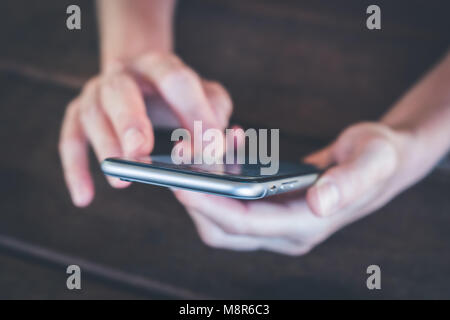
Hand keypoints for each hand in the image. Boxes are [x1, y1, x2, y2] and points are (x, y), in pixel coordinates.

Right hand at [59, 52, 232, 206]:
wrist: (140, 79)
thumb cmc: (178, 97)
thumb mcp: (205, 96)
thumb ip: (216, 114)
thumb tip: (221, 146)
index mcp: (160, 65)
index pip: (176, 80)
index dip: (193, 113)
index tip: (208, 150)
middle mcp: (123, 74)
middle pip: (120, 91)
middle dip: (130, 121)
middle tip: (140, 153)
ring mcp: (96, 93)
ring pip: (92, 116)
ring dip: (106, 148)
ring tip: (122, 180)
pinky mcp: (77, 114)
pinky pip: (70, 140)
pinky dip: (75, 169)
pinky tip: (85, 198)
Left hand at [174, 122, 418, 254]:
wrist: (381, 161)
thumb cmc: (379, 157)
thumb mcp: (374, 161)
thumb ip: (351, 183)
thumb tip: (320, 203)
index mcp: (307, 225)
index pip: (246, 224)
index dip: (210, 205)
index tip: (178, 182)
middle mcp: (286, 232)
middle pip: (223, 230)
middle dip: (194, 199)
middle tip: (176, 161)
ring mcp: (276, 224)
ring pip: (221, 219)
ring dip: (201, 188)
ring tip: (193, 148)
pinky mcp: (269, 210)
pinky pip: (230, 203)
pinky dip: (216, 180)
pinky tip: (219, 150)